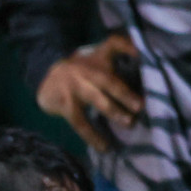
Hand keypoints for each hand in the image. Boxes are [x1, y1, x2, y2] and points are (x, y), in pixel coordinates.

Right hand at [36, 33, 143, 151]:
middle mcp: (88, 70)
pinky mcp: (66, 104)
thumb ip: (120, 52)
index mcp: (99, 56)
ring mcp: (76, 87)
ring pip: (96, 100)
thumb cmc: (83, 68)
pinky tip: (105, 147)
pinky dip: (93, 136)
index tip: (141, 53)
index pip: (113, 43)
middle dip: (125, 93)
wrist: (47, 76)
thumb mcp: (99, 55)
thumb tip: (144, 57)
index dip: (128, 45)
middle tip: (140, 106)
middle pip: (108, 80)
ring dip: (113, 112)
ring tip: (129, 123)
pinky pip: (80, 122)